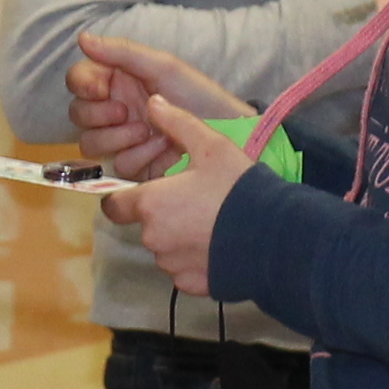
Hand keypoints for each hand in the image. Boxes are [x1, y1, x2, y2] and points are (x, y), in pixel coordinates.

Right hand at [64, 30, 249, 181]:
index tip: (100, 89)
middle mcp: (114, 109)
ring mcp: (122, 139)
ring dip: (117, 137)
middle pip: (78, 114)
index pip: (79, 81)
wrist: (227, 132)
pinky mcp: (134, 165)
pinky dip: (138, 156)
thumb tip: (82, 37)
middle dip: (100, 115)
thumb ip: (121, 52)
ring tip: (147, 131)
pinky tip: (161, 149)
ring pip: (90, 143)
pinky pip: (116, 164)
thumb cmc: (198, 94)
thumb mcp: (163, 67)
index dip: (82, 85)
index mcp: (117, 81)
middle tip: (127, 112)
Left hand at [98, 99, 242, 295]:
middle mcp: (153, 238)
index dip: (124, 198)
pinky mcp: (191, 285)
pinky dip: (195, 259)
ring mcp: (171, 265)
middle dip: (163, 214)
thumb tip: (153, 103)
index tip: (145, 192)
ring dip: (179, 238)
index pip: (114, 206)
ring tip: (212, 224)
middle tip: (195, 202)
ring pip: (165, 248)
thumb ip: (177, 123)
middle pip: (146, 225)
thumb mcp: (211, 146)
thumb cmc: (237, 188)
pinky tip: (219, 246)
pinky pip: (184, 270)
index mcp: (151, 203)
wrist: (274, 238)